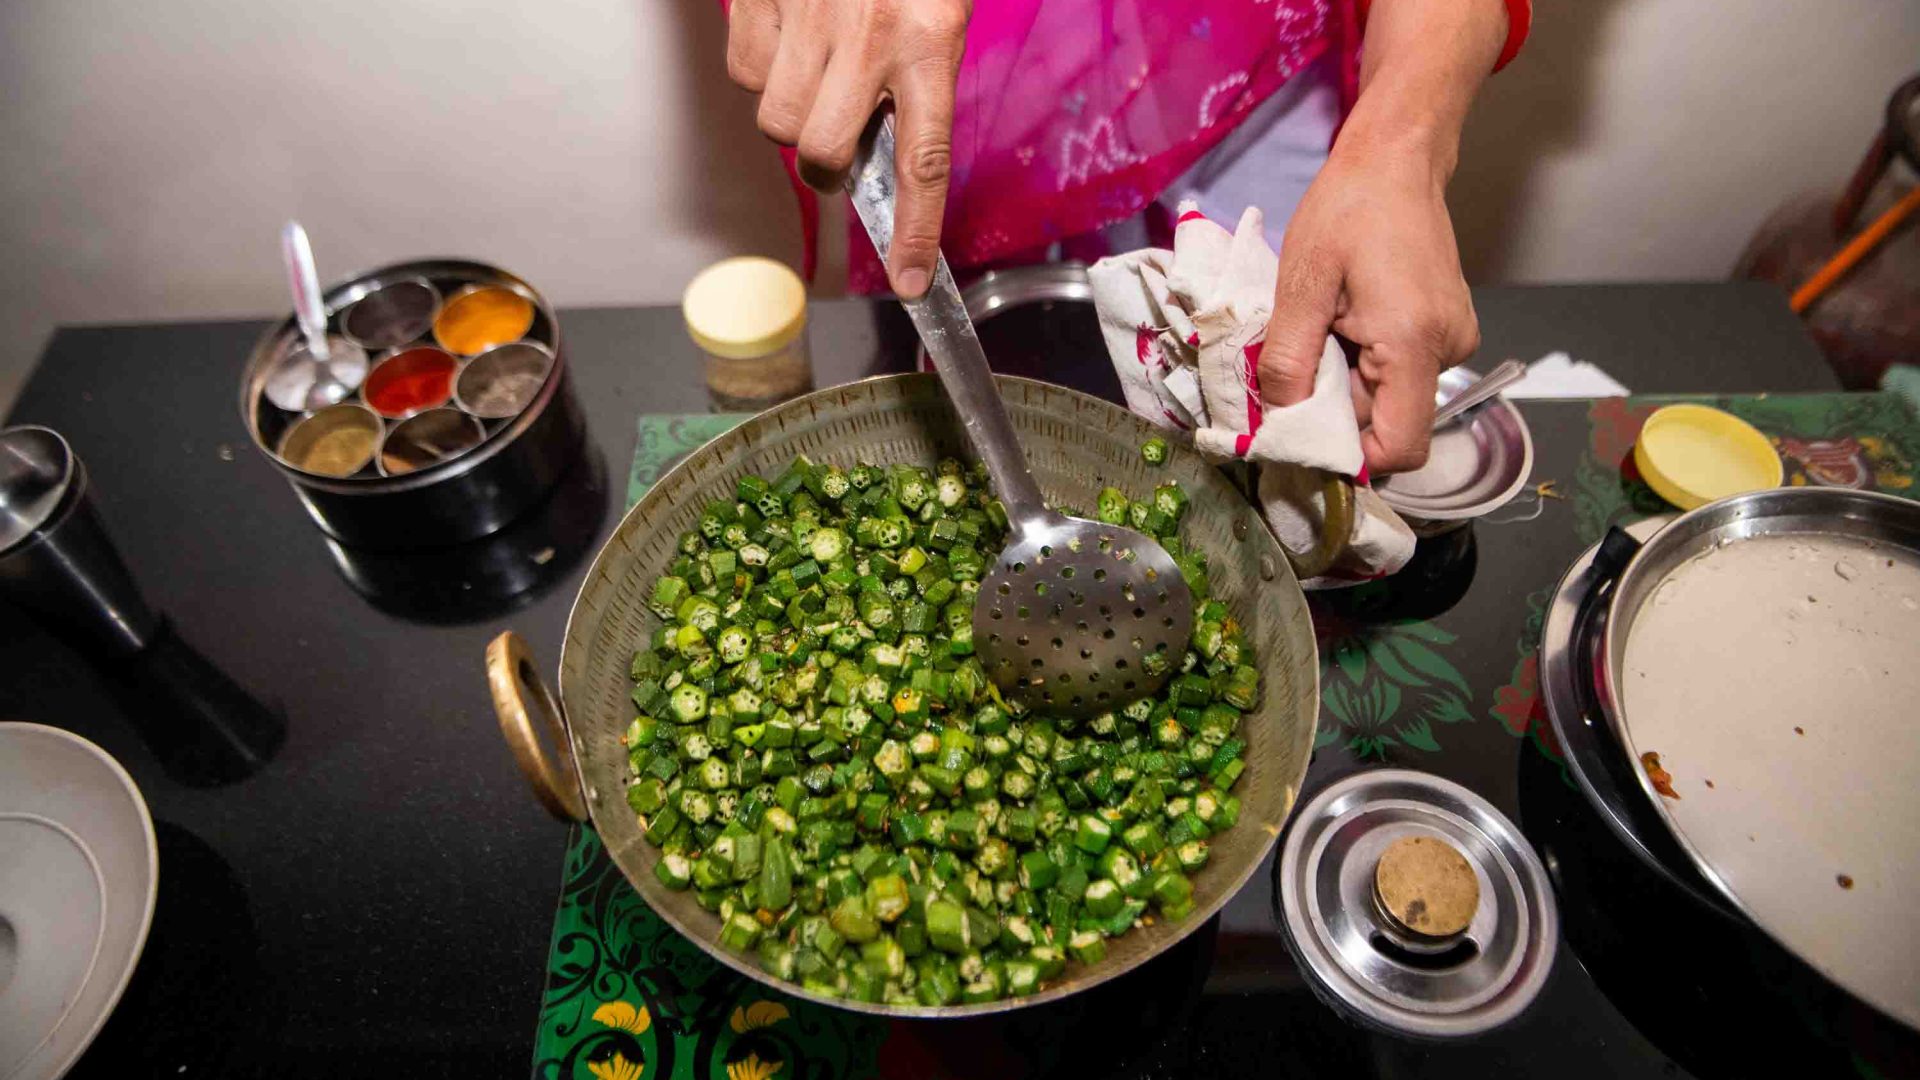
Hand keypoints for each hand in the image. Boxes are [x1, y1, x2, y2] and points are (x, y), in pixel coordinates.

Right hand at [726, 0, 971, 297]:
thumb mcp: (941, 2)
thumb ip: (920, 72)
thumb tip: (890, 145)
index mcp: (929, 38)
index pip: (922, 160)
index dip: (915, 231)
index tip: (910, 282)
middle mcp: (866, 35)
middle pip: (822, 155)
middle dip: (829, 161)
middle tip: (845, 131)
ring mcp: (806, 15)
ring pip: (775, 119)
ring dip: (793, 111)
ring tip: (819, 67)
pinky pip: (743, 69)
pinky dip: (760, 67)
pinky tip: (787, 35)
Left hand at [1257, 138, 1478, 474]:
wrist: (1396, 160)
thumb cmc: (1348, 210)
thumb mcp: (1301, 284)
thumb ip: (1288, 361)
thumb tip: (1278, 424)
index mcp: (1415, 343)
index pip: (1398, 448)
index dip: (1350, 456)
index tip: (1302, 435)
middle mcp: (1448, 351)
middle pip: (1389, 426)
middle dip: (1336, 413)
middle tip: (1297, 368)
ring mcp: (1453, 342)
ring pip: (1390, 400)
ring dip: (1346, 385)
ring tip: (1323, 332)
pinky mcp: (1446, 332)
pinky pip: (1398, 373)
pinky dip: (1363, 365)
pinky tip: (1344, 324)